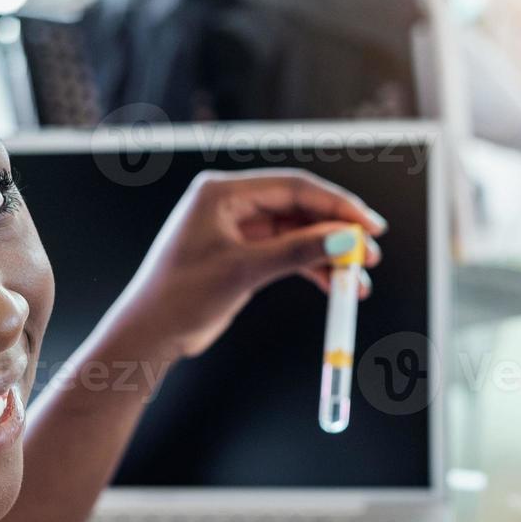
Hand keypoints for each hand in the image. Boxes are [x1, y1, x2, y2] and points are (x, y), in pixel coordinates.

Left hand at [107, 168, 385, 360]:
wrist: (150, 334)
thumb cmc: (179, 297)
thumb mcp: (242, 271)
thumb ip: (296, 251)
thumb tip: (345, 239)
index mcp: (222, 192)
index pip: (293, 187)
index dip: (337, 205)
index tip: (368, 227)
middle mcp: (232, 204)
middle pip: (301, 209)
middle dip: (338, 233)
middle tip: (370, 255)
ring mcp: (239, 230)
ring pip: (299, 235)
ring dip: (329, 256)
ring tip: (358, 282)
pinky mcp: (244, 255)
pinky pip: (289, 254)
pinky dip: (313, 269)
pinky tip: (336, 287)